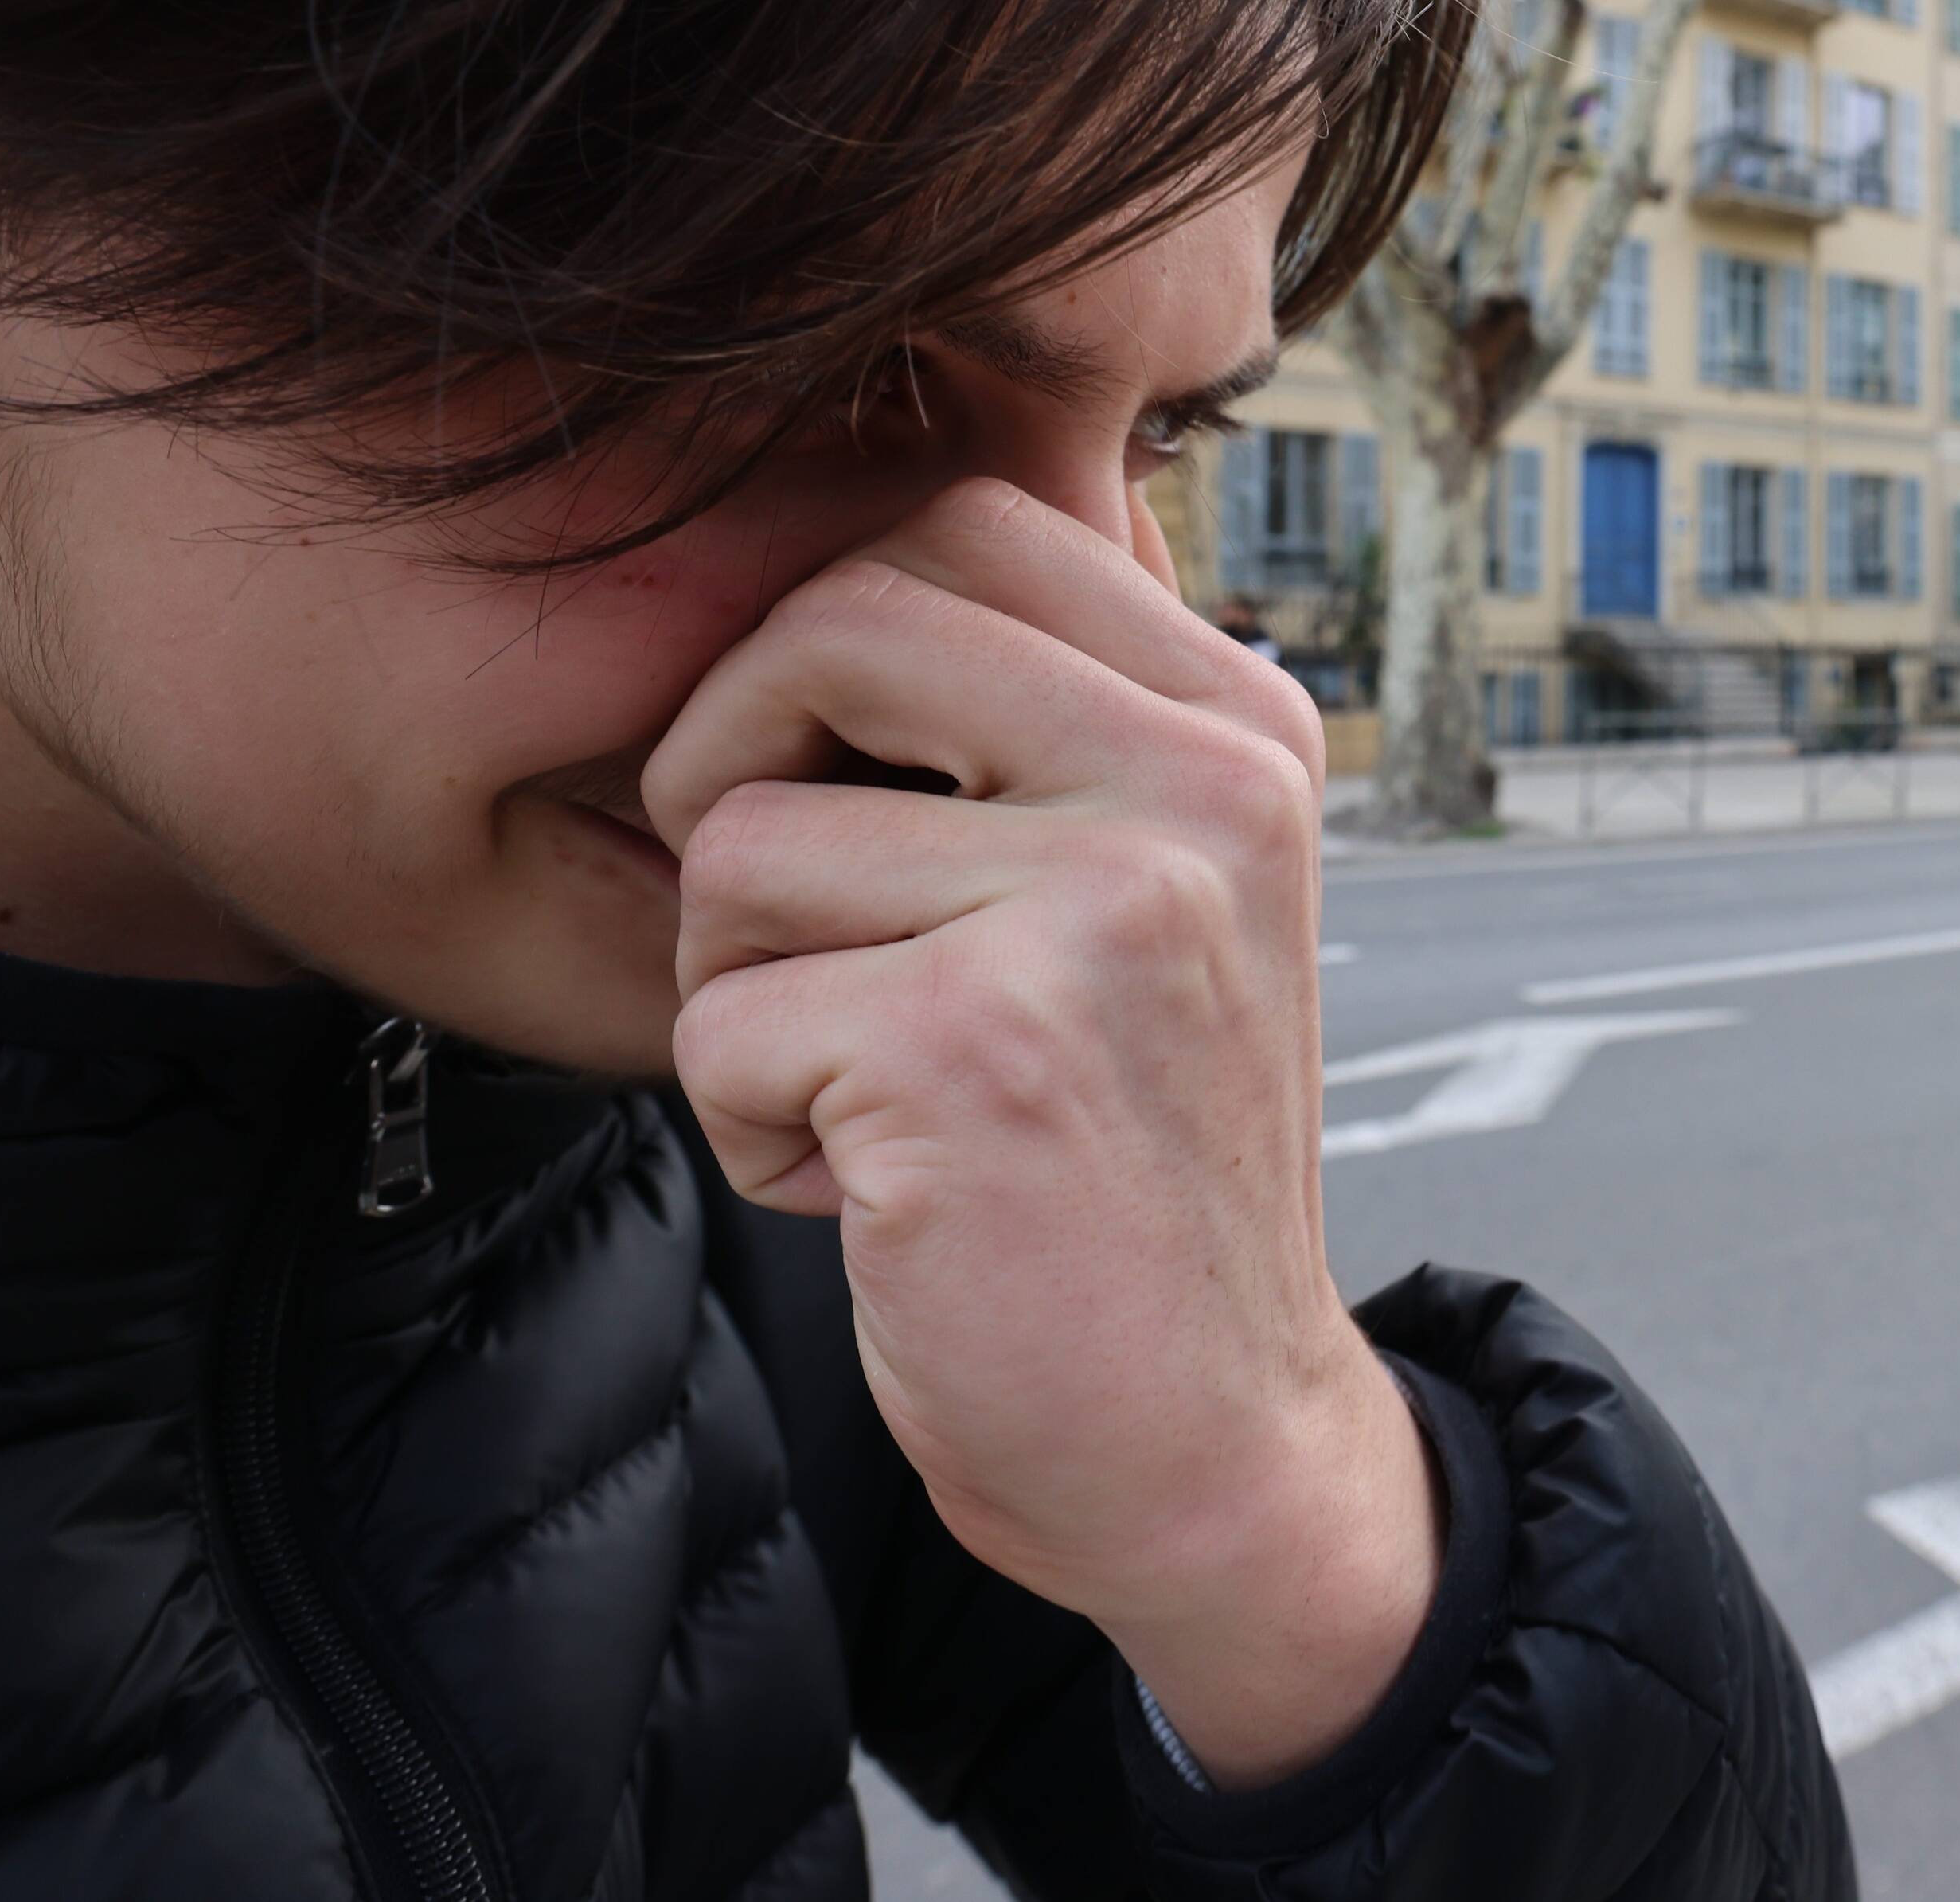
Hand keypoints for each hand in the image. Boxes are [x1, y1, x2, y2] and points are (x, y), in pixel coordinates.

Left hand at [647, 480, 1433, 1787]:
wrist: (1210, 1442)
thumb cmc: (1124, 1161)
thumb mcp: (1152, 893)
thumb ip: (1053, 721)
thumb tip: (874, 529)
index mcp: (1242, 724)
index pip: (967, 517)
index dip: (826, 637)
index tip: (839, 786)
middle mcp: (1203, 786)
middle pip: (836, 616)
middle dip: (737, 768)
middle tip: (780, 921)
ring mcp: (1105, 908)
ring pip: (740, 841)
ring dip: (738, 991)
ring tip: (864, 1091)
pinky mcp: (980, 1048)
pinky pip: (717, 1020)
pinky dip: (752, 1129)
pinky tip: (871, 1188)